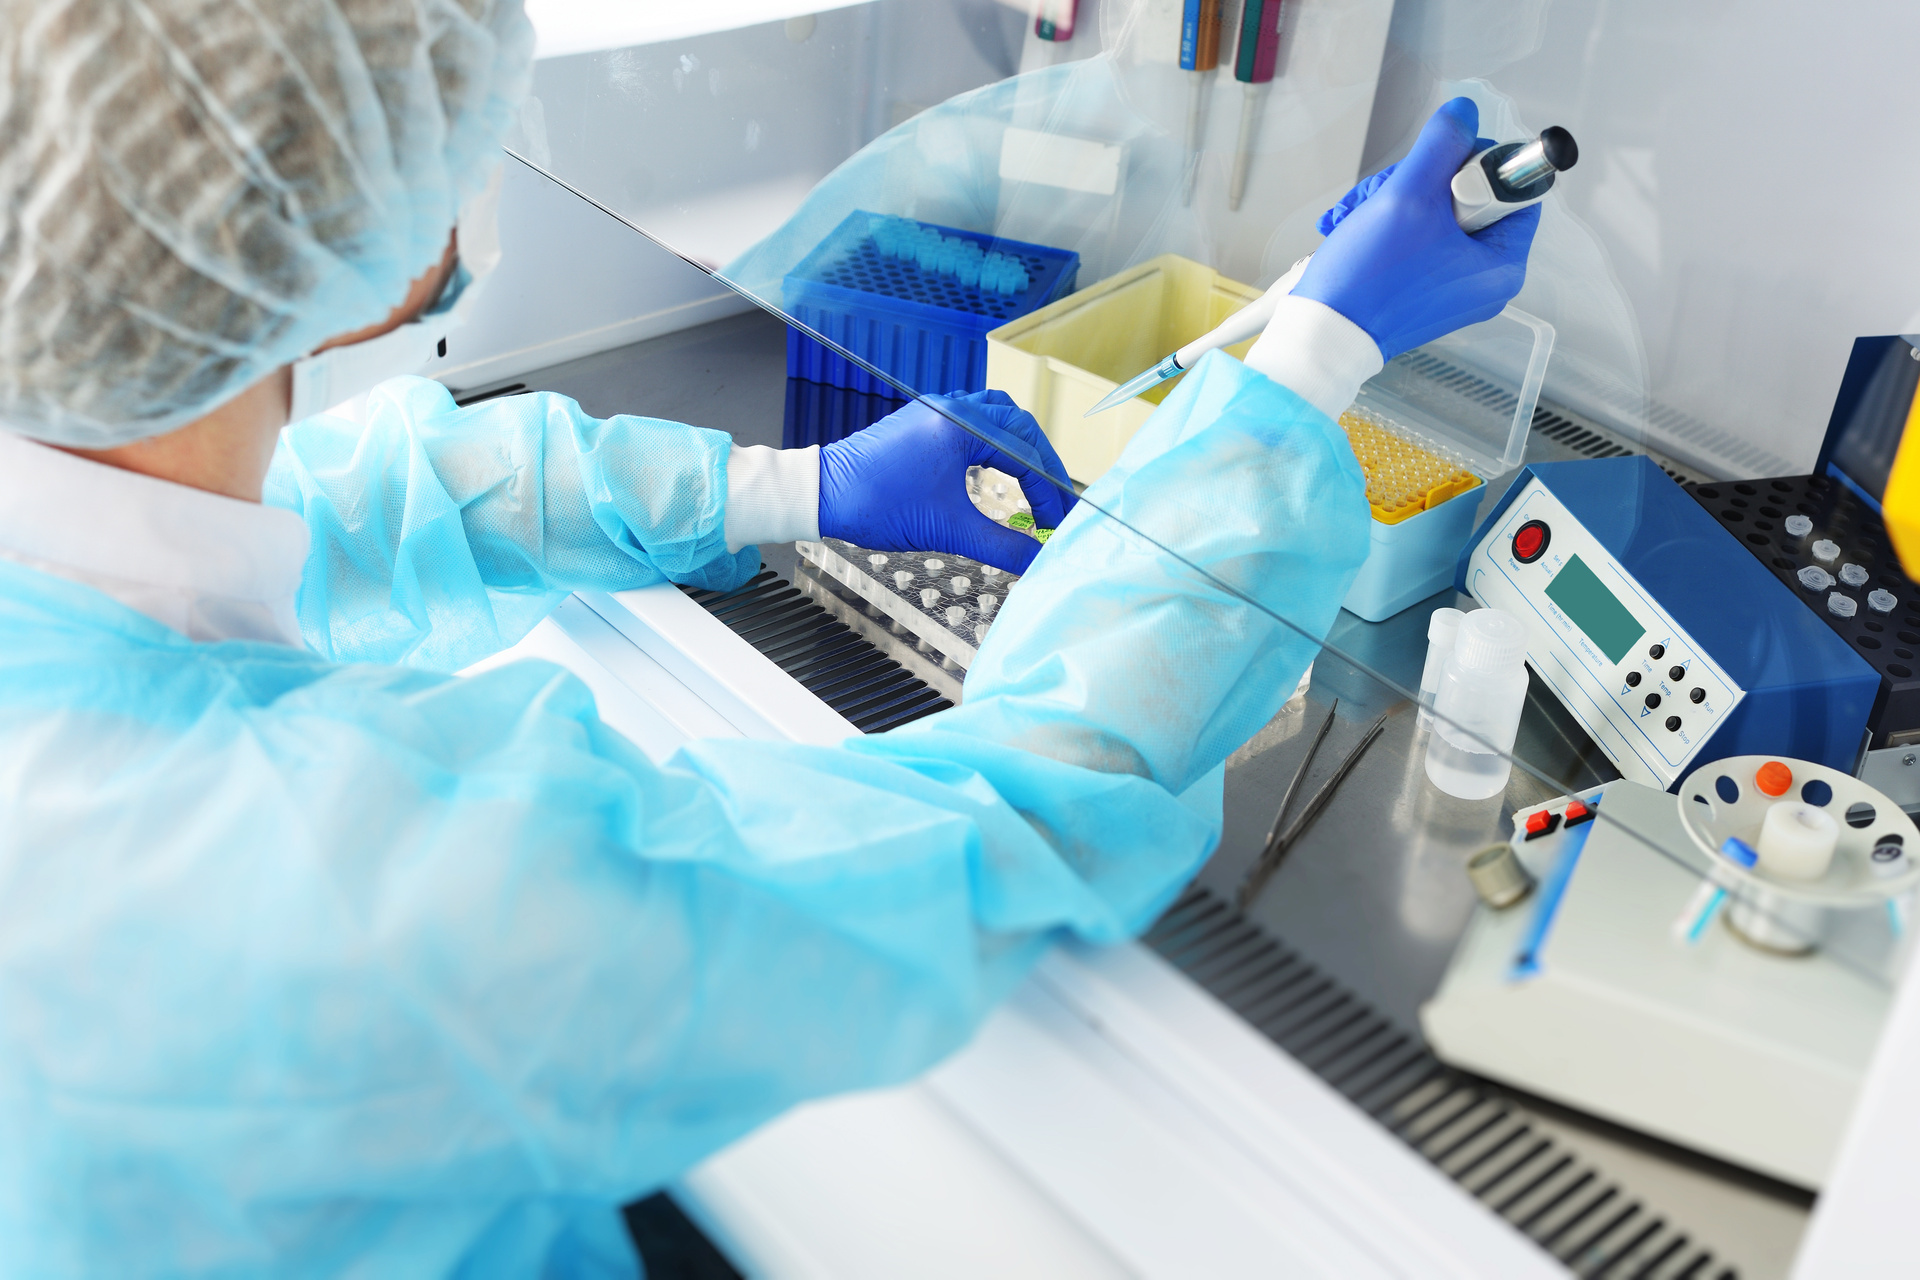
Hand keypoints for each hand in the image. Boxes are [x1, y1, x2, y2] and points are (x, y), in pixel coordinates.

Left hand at [818, 390, 1076, 575]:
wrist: (822, 494)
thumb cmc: (877, 504)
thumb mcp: (947, 529)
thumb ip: (1000, 544)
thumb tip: (1038, 558)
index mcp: (962, 425)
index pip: (1025, 454)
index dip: (1048, 492)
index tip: (1055, 523)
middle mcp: (952, 407)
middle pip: (1019, 426)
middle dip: (1043, 464)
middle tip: (1056, 500)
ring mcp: (935, 410)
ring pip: (996, 414)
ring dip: (1020, 444)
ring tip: (1034, 478)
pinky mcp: (921, 421)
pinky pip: (972, 418)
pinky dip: (994, 438)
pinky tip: (995, 463)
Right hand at [1293, 98, 1539, 360]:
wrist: (1322, 335)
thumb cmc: (1368, 280)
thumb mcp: (1408, 196)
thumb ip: (1441, 145)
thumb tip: (1464, 114)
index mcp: (1501, 265)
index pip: (1515, 190)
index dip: (1475, 164)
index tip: (1437, 168)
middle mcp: (1484, 281)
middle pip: (1470, 199)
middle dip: (1421, 184)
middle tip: (1387, 192)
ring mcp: (1451, 289)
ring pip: (1437, 216)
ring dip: (1395, 201)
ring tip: (1358, 212)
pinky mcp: (1422, 293)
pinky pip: (1417, 240)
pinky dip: (1387, 226)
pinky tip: (1356, 226)